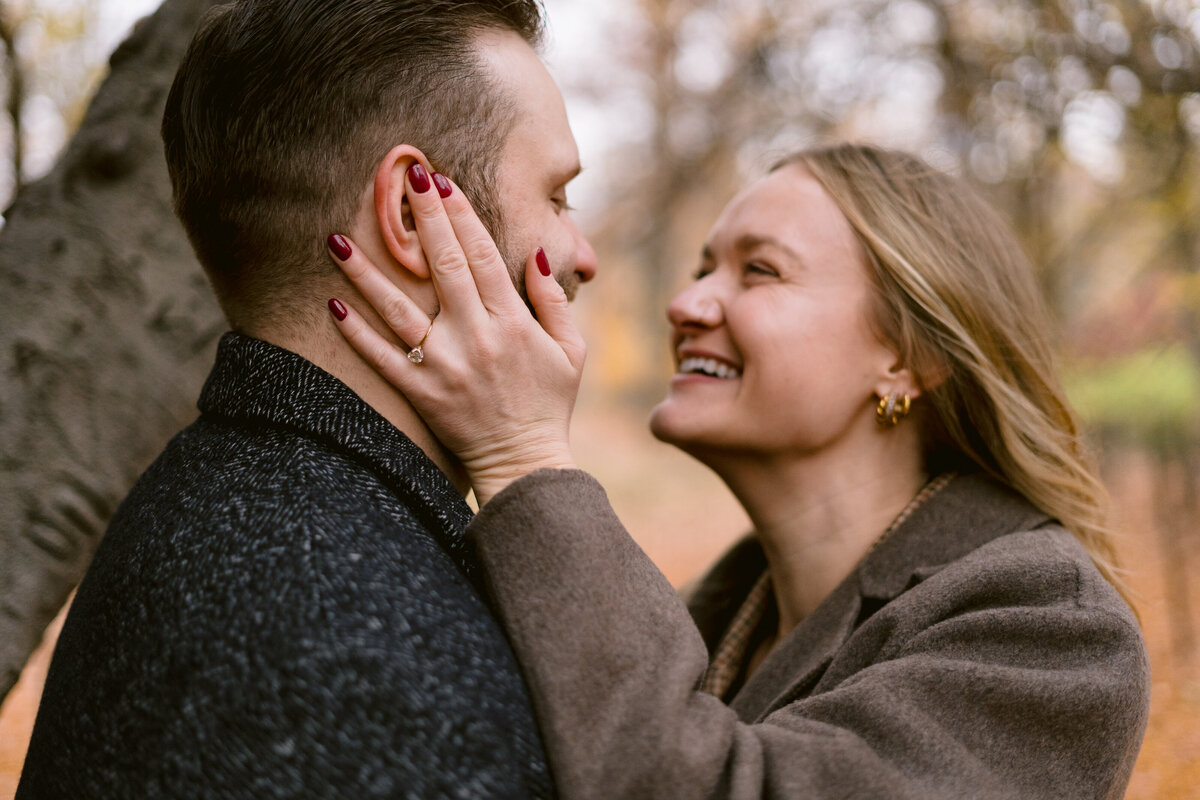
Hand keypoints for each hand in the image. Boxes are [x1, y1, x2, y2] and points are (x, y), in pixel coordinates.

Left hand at [326, 165, 584, 504]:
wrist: (524, 462)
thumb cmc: (550, 403)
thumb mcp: (571, 350)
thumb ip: (553, 300)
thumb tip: (537, 252)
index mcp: (512, 322)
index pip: (482, 254)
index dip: (461, 215)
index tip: (442, 182)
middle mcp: (475, 337)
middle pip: (442, 265)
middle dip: (423, 217)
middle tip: (402, 177)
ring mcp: (443, 365)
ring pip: (398, 309)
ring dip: (366, 272)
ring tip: (337, 238)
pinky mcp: (420, 392)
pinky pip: (381, 358)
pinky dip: (356, 332)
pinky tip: (332, 303)